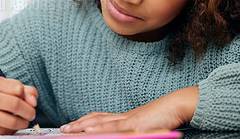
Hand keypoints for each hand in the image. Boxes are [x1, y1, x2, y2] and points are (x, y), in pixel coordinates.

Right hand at [0, 77, 37, 134]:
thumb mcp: (9, 87)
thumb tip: (33, 101)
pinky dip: (12, 130)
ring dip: (23, 123)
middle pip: (15, 104)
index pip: (18, 88)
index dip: (27, 96)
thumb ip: (26, 91)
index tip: (28, 101)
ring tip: (23, 121)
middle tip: (31, 115)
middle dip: (29, 112)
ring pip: (11, 121)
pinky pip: (5, 132)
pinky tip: (9, 125)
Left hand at [60, 86, 197, 133]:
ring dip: (82, 126)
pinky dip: (100, 128)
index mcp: (125, 118)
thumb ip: (132, 131)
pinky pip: (115, 127)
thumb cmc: (164, 118)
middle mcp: (123, 117)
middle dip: (78, 125)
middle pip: (95, 119)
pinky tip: (89, 129)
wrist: (177, 106)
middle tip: (63, 129)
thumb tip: (121, 134)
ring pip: (100, 123)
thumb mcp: (146, 129)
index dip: (85, 122)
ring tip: (68, 130)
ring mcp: (128, 120)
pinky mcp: (136, 124)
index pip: (100, 118)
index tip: (72, 126)